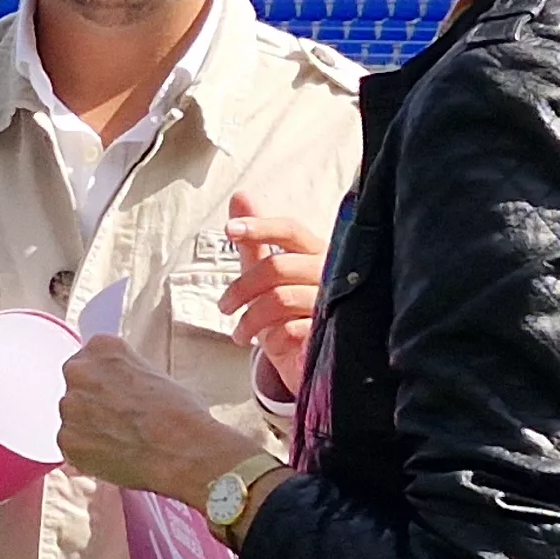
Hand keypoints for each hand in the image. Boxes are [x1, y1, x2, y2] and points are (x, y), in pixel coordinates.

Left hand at [56, 335, 262, 503]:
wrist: (184, 449)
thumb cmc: (180, 413)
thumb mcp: (154, 374)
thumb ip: (124, 376)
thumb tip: (115, 391)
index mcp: (101, 347)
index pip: (90, 361)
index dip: (104, 382)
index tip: (116, 395)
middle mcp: (78, 371)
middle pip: (77, 388)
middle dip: (92, 404)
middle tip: (119, 421)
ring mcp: (69, 406)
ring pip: (73, 419)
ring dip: (89, 430)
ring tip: (123, 442)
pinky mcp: (66, 440)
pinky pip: (72, 447)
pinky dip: (88, 454)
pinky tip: (115, 456)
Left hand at [220, 189, 328, 393]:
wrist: (317, 361)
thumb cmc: (292, 313)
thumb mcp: (270, 278)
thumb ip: (255, 242)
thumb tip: (240, 197)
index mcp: (317, 253)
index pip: (290, 230)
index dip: (260, 227)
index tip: (230, 230)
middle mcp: (330, 273)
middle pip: (277, 267)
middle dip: (242, 288)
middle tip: (224, 307)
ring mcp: (335, 303)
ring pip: (279, 299)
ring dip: (249, 320)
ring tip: (239, 334)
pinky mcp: (333, 335)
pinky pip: (291, 329)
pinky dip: (272, 339)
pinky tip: (270, 345)